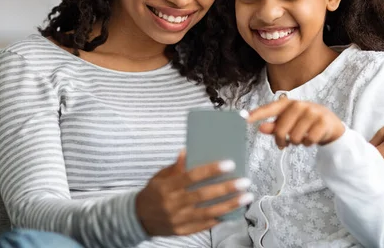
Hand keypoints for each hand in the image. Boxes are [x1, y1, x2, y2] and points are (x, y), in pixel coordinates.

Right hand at [135, 151, 252, 236]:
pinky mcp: (182, 231)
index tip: (229, 164)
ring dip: (229, 204)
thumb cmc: (152, 194)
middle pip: (203, 195)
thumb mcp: (159, 177)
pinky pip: (204, 225)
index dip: (211, 170)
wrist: (137, 219)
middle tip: (244, 182)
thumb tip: (188, 151)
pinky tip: (233, 212)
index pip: (191, 176)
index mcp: (167, 187)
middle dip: (226, 188)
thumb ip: (176, 167)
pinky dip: (219, 218)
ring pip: (208, 212)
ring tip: (246, 197)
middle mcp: (173, 204)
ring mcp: (178, 219)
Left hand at [247, 98, 344, 148]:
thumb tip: (261, 128)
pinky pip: (308, 140)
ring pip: (294, 137)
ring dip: (296, 142)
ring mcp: (312, 112)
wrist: (329, 124)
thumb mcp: (288, 123)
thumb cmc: (303, 123)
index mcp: (287, 103)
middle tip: (285, 143)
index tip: (245, 119)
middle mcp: (299, 105)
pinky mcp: (323, 122)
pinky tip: (310, 139)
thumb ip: (274, 126)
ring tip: (300, 138)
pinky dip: (307, 144)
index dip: (257, 114)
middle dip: (281, 140)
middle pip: (280, 129)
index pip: (270, 108)